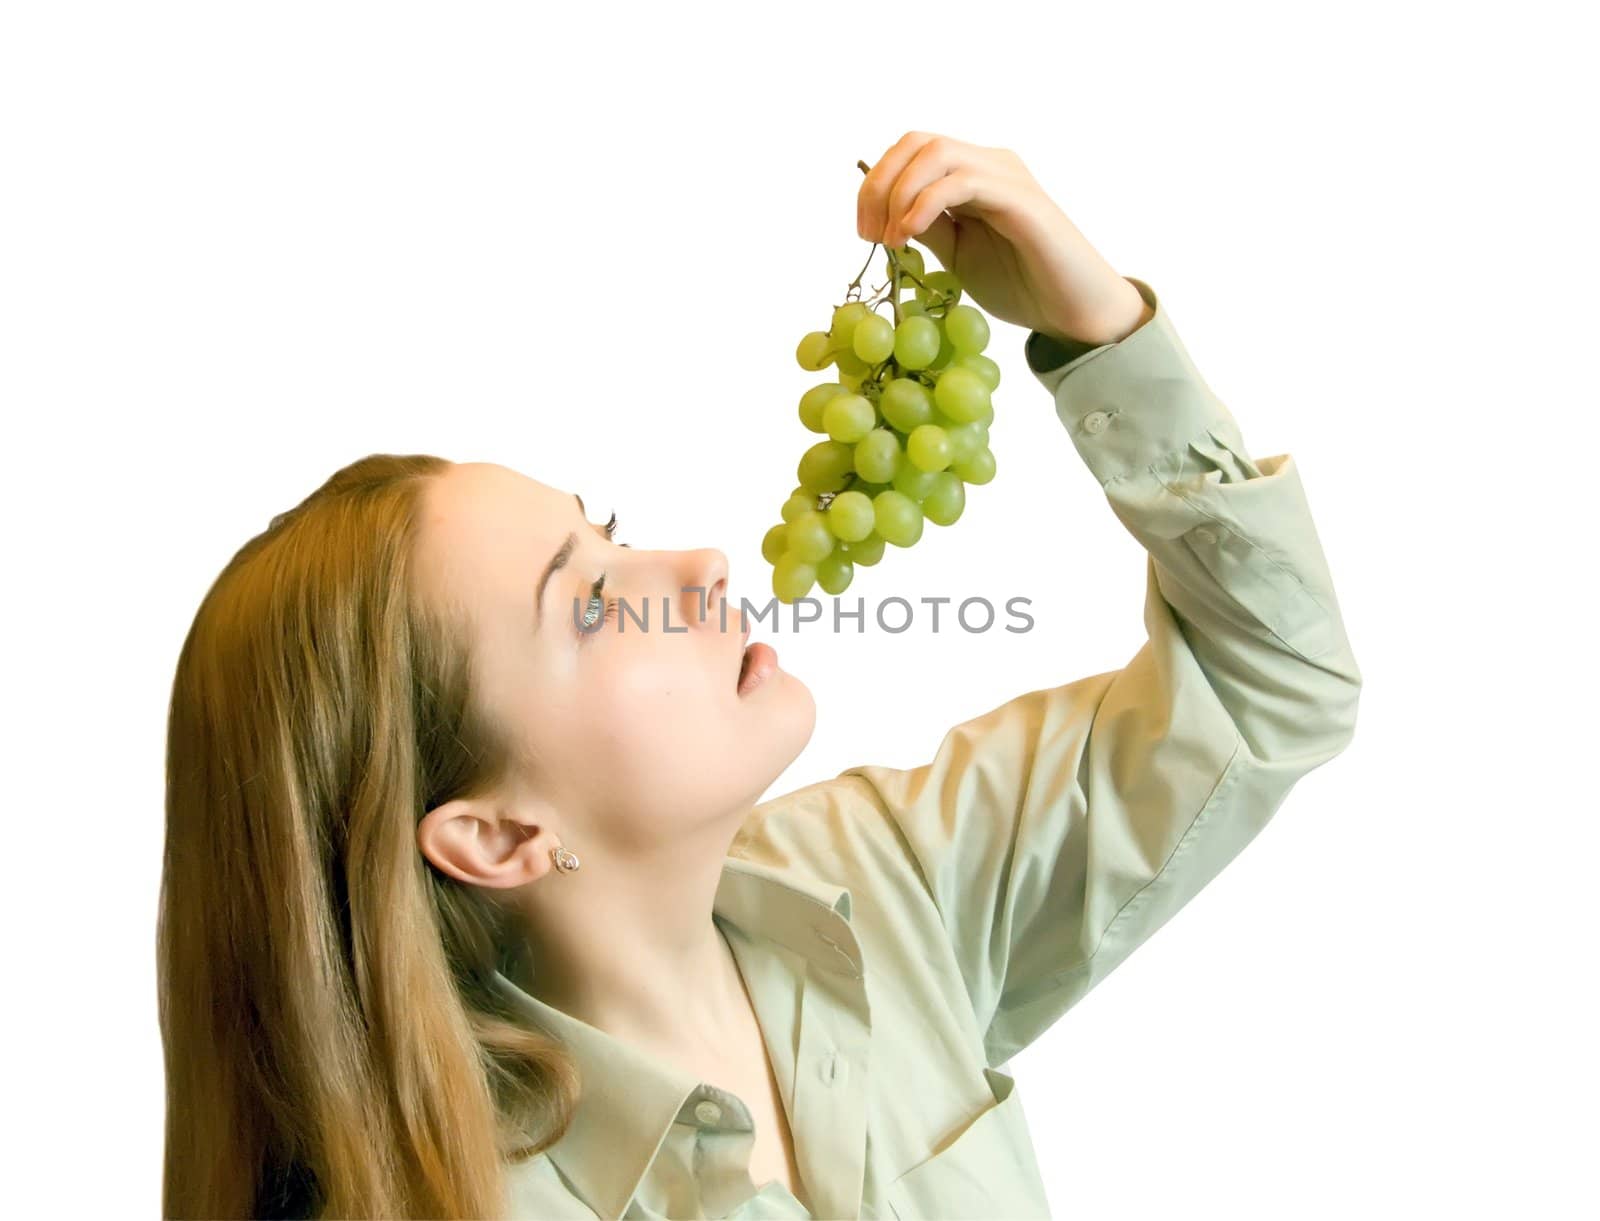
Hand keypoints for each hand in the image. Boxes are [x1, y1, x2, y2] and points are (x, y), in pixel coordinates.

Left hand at [857, 131, 1151, 347]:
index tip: (865, 232)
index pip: (911, 152)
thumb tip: (888, 215)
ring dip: (898, 194)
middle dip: (879, 184)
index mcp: (973, 175)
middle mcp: (989, 164)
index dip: (876, 184)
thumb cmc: (1021, 285)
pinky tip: (910, 235)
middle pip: (917, 142)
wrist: (1073, 312)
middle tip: (870, 234)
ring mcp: (1006, 176)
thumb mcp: (957, 255)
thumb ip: (928, 228)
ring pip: (935, 152)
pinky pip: (961, 181)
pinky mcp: (1020, 199)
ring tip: (892, 239)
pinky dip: (925, 204)